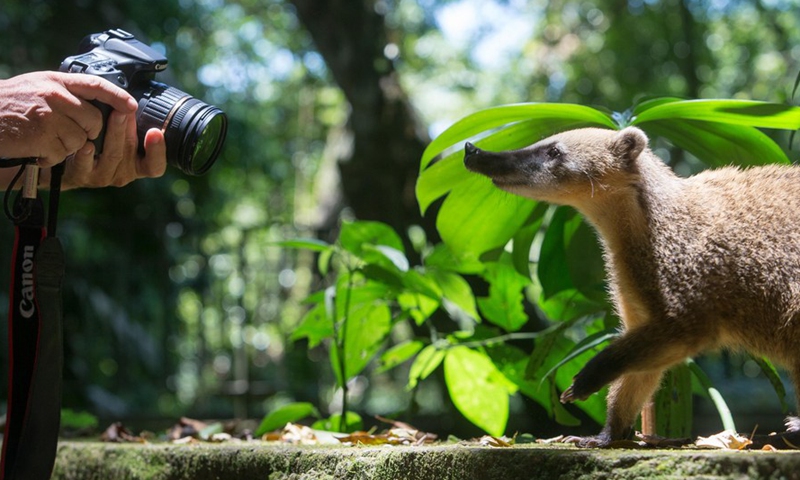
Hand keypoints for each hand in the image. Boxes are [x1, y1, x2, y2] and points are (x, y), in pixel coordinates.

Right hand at [0, 71, 136, 164]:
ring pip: (80, 141)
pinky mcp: (41, 138)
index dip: (118, 96)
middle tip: (68, 134)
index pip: (96, 85)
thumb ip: (65, 91)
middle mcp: (55, 96)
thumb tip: (98, 102)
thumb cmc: (9, 103)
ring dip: (66, 147)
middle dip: (88, 133)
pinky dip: (50, 158)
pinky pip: (61, 154)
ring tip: (44, 139)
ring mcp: (49, 117)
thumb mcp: (37, 86)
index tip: (131, 106)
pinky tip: (36, 149)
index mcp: (56, 81)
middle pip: (94, 121)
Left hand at [60, 113, 166, 188]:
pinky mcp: (83, 176)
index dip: (158, 151)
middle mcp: (124, 173)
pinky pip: (86, 166)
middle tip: (127, 110)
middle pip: (131, 152)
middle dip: (129, 129)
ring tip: (113, 115)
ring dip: (114, 133)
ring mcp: (104, 176)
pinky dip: (87, 155)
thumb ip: (131, 124)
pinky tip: (87, 144)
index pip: (155, 165)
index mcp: (138, 165)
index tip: (156, 132)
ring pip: (113, 155)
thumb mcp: (120, 136)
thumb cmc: (98, 143)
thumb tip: (135, 102)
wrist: (66, 163)